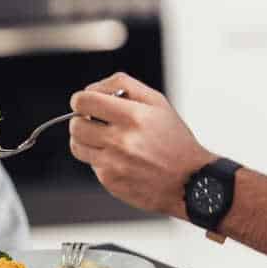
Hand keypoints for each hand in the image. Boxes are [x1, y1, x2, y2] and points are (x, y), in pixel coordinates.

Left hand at [69, 73, 217, 217]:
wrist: (191, 181)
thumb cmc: (174, 140)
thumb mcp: (156, 101)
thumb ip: (122, 86)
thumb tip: (93, 89)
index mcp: (133, 116)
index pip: (83, 101)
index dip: (80, 101)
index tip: (85, 104)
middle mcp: (121, 140)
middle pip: (75, 125)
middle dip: (82, 120)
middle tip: (95, 122)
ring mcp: (113, 163)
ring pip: (76, 146)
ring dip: (85, 140)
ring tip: (103, 140)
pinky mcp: (110, 181)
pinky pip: (90, 164)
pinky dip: (99, 159)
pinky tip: (118, 159)